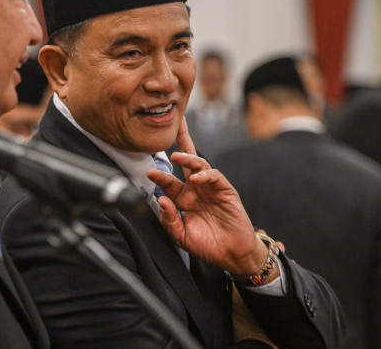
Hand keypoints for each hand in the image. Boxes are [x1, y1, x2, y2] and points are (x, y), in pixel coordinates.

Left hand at [147, 118, 268, 276]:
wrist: (231, 255)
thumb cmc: (206, 245)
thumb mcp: (180, 236)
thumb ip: (168, 219)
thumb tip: (161, 200)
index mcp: (182, 198)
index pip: (168, 181)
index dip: (159, 176)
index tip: (149, 174)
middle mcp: (195, 188)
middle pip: (187, 160)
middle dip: (181, 140)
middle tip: (172, 125)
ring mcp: (210, 187)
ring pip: (200, 164)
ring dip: (188, 158)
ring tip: (177, 156)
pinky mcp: (225, 190)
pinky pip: (215, 176)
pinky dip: (205, 174)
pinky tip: (196, 178)